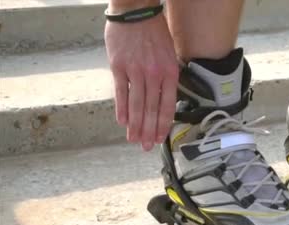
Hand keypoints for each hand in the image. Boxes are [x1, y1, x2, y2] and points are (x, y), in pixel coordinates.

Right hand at [105, 11, 177, 150]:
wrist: (136, 11)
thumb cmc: (154, 32)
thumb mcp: (169, 55)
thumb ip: (167, 77)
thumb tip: (165, 99)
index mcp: (169, 73)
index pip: (168, 106)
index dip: (163, 125)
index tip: (160, 139)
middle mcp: (154, 75)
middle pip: (152, 110)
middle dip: (149, 131)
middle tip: (146, 147)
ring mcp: (136, 72)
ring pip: (137, 105)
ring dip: (136, 126)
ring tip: (134, 140)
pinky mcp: (119, 67)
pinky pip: (121, 92)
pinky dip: (122, 109)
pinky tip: (123, 122)